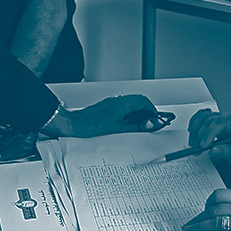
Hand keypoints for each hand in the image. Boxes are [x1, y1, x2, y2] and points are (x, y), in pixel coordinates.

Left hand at [42, 95, 158, 137]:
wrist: (73, 125)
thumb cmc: (90, 126)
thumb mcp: (118, 130)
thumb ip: (135, 127)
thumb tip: (147, 126)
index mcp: (121, 103)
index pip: (143, 101)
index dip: (152, 110)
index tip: (156, 119)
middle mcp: (117, 101)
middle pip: (138, 102)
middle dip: (146, 113)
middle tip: (149, 124)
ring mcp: (111, 104)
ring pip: (130, 106)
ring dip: (137, 115)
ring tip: (139, 127)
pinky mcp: (106, 109)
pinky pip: (122, 109)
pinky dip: (128, 116)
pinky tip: (126, 126)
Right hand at [186, 109, 230, 165]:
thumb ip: (227, 151)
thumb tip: (212, 151)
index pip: (218, 123)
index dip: (208, 134)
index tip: (203, 146)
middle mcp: (228, 117)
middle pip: (207, 120)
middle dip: (199, 136)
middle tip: (196, 150)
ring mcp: (221, 118)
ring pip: (202, 117)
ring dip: (195, 130)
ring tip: (194, 144)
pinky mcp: (215, 121)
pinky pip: (201, 118)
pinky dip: (195, 125)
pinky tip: (194, 134)